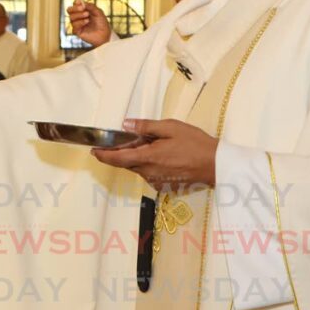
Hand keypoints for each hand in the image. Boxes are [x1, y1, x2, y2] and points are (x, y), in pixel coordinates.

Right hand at [66, 0, 111, 46]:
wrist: (105, 34)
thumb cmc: (102, 22)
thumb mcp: (98, 12)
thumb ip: (90, 6)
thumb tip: (81, 2)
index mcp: (82, 10)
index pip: (75, 4)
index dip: (76, 2)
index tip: (80, 2)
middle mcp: (78, 17)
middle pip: (69, 10)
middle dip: (75, 8)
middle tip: (83, 8)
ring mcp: (77, 24)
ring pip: (71, 17)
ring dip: (79, 15)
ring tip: (87, 15)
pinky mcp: (77, 31)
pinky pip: (74, 25)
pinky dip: (80, 22)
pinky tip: (87, 21)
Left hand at [91, 118, 218, 190]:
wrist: (215, 165)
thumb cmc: (195, 143)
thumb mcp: (171, 128)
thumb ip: (146, 127)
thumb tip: (126, 124)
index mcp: (148, 158)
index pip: (117, 159)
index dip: (103, 155)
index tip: (94, 150)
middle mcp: (148, 172)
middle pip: (125, 164)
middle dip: (119, 153)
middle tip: (119, 140)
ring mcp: (155, 180)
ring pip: (136, 168)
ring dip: (134, 158)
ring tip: (145, 144)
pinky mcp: (163, 184)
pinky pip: (147, 173)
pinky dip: (146, 164)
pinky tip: (159, 155)